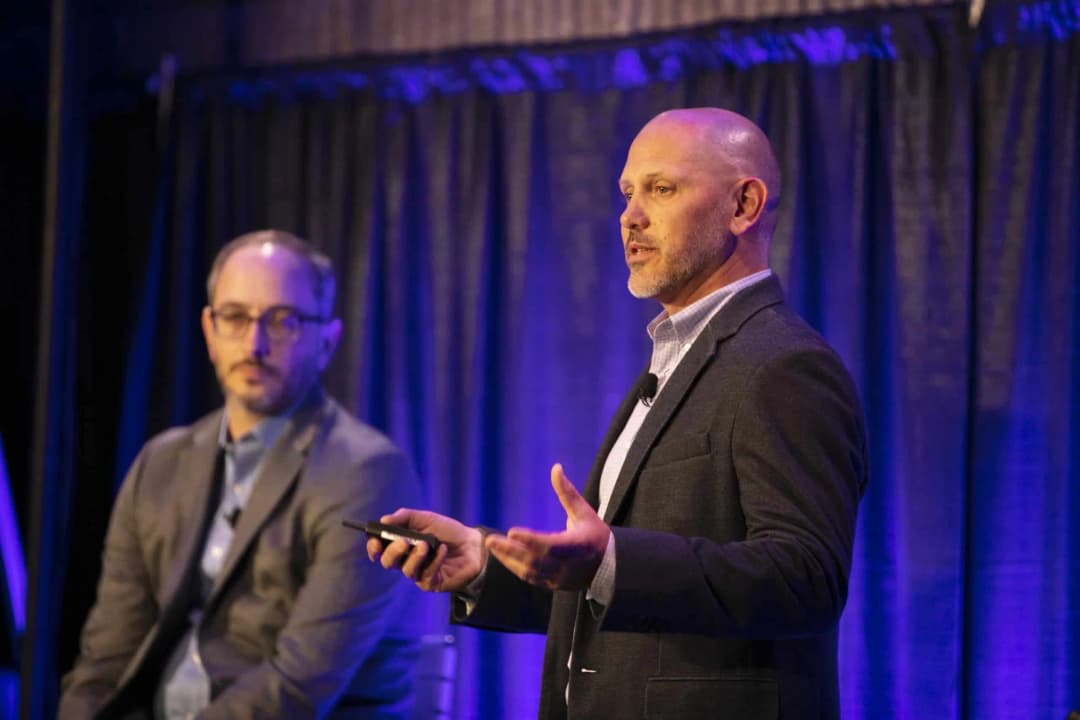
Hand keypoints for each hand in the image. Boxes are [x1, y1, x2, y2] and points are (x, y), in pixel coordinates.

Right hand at [366, 508, 485, 592]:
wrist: (472, 544)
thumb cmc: (447, 531)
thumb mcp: (426, 518)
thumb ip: (404, 517)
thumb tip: (384, 520)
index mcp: (401, 544)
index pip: (380, 549)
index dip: (374, 547)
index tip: (376, 541)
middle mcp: (406, 560)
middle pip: (388, 562)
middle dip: (393, 552)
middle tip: (404, 542)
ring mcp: (418, 573)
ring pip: (406, 570)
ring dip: (415, 557)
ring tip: (426, 545)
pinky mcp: (431, 583)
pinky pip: (426, 575)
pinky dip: (434, 561)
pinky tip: (442, 550)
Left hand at [486, 463, 608, 590]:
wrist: (609, 566)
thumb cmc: (595, 534)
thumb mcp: (584, 511)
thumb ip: (567, 492)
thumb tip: (556, 468)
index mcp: (578, 546)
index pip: (550, 545)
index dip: (530, 540)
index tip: (512, 531)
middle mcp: (568, 565)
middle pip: (535, 561)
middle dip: (511, 551)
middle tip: (490, 540)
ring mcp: (560, 578)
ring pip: (530, 572)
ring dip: (509, 560)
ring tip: (492, 546)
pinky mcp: (554, 585)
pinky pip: (531, 578)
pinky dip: (515, 567)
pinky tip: (503, 556)